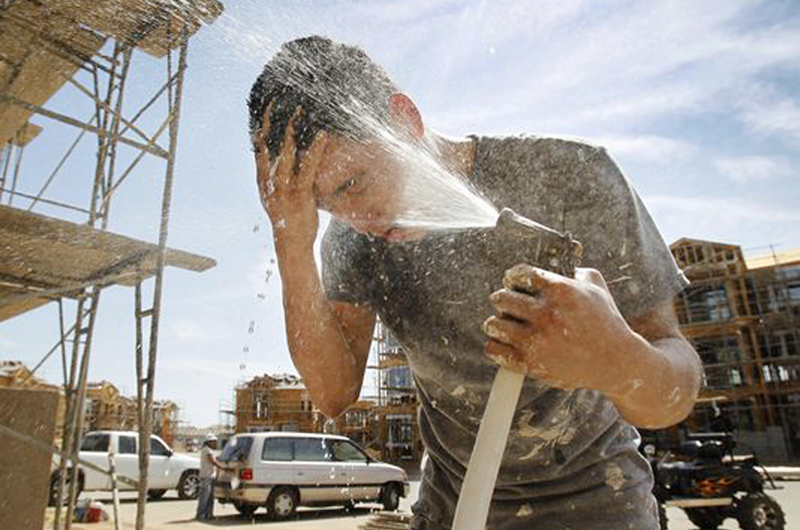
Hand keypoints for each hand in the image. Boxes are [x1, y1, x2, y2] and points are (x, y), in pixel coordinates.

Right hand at [255, 103, 329, 249]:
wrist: (291, 242)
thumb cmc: (288, 219)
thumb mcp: (276, 197)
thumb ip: (277, 180)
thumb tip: (282, 163)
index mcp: (263, 179)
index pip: (259, 146)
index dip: (263, 126)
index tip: (267, 107)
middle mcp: (270, 180)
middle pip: (271, 143)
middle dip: (276, 121)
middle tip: (282, 101)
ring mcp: (284, 186)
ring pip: (288, 151)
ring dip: (295, 129)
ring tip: (302, 111)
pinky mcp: (300, 192)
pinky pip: (309, 166)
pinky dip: (316, 148)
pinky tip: (323, 135)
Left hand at [482, 264, 633, 392]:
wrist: (616, 362)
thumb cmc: (606, 322)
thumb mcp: (596, 287)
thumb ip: (573, 270)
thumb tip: (554, 263)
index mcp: (560, 291)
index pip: (519, 274)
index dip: (513, 276)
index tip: (512, 281)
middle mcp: (546, 314)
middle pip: (501, 298)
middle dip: (503, 299)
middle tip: (507, 303)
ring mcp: (537, 340)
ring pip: (494, 324)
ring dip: (496, 323)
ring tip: (504, 324)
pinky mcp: (531, 364)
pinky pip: (495, 350)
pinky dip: (495, 346)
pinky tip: (504, 343)